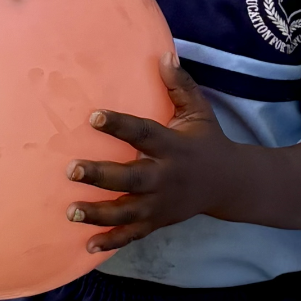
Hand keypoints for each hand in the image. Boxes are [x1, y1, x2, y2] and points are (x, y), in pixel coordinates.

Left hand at [66, 54, 233, 251]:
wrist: (229, 184)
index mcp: (174, 146)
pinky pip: (134, 235)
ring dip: (99, 213)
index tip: (93, 117)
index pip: (144, 133)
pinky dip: (112, 242)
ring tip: (71, 212)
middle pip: (132, 178)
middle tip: (71, 170)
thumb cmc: (207, 141)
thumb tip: (164, 55)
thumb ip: (180, 85)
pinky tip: (88, 246)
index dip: (120, 125)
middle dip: (101, 175)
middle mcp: (167, 176)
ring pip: (128, 211)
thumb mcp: (200, 111)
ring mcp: (162, 203)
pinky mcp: (159, 221)